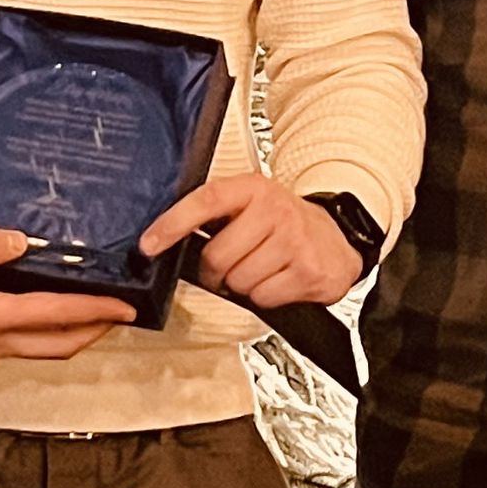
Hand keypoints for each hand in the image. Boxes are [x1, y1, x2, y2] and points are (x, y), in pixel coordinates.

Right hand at [0, 228, 138, 364]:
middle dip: (97, 331)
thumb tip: (18, 240)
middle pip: (61, 345)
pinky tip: (46, 317)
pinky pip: (22, 348)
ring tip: (93, 317)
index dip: (95, 310)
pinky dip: (46, 336)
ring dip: (74, 336)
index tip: (123, 305)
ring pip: (44, 351)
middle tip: (120, 314)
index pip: (55, 315)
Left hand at [139, 174, 362, 307]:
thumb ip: (215, 216)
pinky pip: (263, 298)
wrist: (338, 239)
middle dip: (216, 271)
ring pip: (239, 281)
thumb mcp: (252, 205)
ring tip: (261, 269)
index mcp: (253, 189)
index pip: (205, 201)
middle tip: (230, 267)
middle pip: (217, 257)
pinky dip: (265, 297)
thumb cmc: (283, 225)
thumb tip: (165, 241)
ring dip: (243, 285)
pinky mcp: (308, 271)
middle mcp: (275, 210)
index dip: (173, 224)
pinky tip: (278, 280)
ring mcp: (294, 241)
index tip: (148, 245)